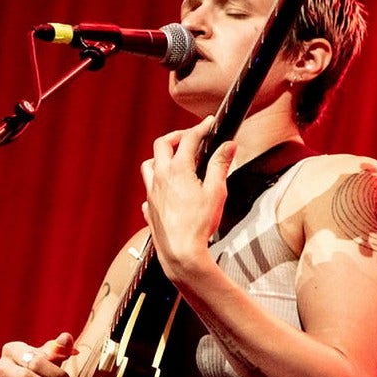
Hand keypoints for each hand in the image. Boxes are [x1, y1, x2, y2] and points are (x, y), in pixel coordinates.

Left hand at [140, 116, 234, 279]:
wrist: (180, 253)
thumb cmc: (199, 224)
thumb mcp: (216, 192)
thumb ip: (220, 165)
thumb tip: (229, 145)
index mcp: (178, 170)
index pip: (189, 139)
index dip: (200, 128)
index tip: (209, 123)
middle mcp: (160, 177)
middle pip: (162, 145)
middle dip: (176, 137)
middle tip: (190, 138)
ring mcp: (151, 193)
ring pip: (149, 165)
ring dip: (160, 158)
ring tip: (175, 160)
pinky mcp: (149, 209)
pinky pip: (148, 190)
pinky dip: (157, 184)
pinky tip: (166, 190)